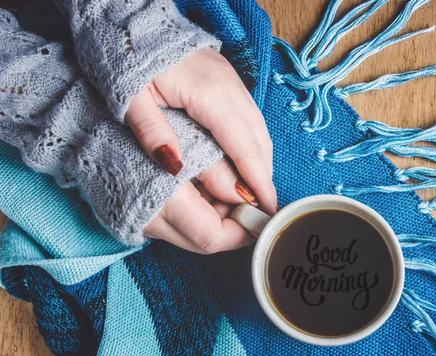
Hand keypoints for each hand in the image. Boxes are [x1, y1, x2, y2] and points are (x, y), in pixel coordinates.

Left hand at [125, 48, 276, 252]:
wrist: (130, 22)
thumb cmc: (127, 59)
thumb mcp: (130, 98)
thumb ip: (152, 133)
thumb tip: (175, 168)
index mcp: (210, 94)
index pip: (244, 148)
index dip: (257, 182)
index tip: (267, 209)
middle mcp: (230, 88)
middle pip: (259, 141)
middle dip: (263, 177)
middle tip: (260, 210)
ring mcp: (233, 82)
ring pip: (259, 130)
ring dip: (260, 162)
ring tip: (254, 193)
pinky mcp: (228, 80)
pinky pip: (250, 119)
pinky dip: (252, 146)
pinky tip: (243, 163)